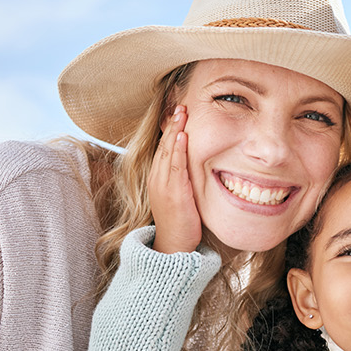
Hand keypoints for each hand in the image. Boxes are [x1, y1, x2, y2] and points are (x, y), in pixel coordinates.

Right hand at [147, 105, 203, 253]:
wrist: (173, 244)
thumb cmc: (180, 221)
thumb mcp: (178, 195)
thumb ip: (182, 179)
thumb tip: (192, 166)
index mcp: (158, 178)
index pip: (163, 149)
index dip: (170, 130)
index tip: (177, 114)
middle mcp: (157, 178)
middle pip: (164, 146)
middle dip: (172, 125)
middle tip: (180, 106)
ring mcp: (164, 184)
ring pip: (169, 152)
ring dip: (175, 130)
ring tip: (181, 113)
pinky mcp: (174, 192)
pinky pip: (176, 166)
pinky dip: (179, 149)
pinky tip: (183, 136)